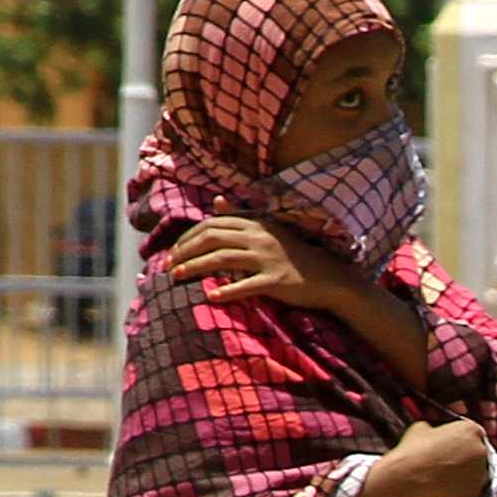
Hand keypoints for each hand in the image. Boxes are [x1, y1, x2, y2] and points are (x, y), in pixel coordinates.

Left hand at [176, 214, 369, 317]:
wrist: (329, 278)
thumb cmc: (295, 256)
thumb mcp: (269, 230)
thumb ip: (242, 217)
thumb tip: (218, 200)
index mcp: (255, 225)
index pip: (212, 225)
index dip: (188, 237)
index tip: (173, 250)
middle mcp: (259, 238)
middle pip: (211, 239)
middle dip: (184, 251)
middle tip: (167, 264)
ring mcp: (267, 259)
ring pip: (221, 259)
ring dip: (195, 267)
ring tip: (177, 276)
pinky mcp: (277, 280)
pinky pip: (246, 285)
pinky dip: (227, 291)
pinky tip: (211, 296)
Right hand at [373, 418, 491, 496]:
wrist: (408, 477)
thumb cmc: (413, 449)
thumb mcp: (421, 428)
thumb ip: (435, 429)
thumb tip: (434, 432)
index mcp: (471, 430)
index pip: (472, 433)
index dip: (461, 439)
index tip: (452, 444)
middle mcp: (481, 451)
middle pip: (477, 453)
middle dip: (466, 456)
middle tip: (447, 462)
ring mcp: (481, 474)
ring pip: (476, 473)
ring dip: (465, 474)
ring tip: (443, 477)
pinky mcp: (475, 493)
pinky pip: (470, 491)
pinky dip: (460, 491)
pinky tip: (444, 489)